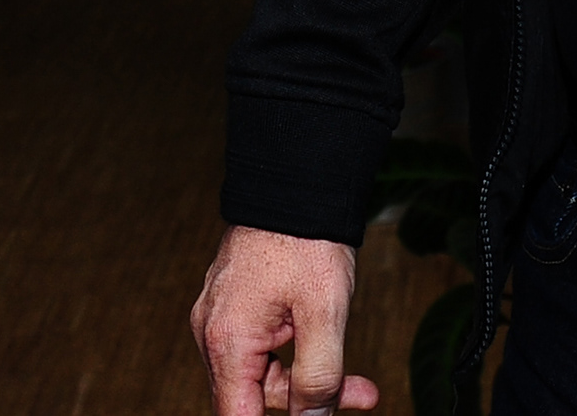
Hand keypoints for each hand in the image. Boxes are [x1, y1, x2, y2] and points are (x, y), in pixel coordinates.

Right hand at [193, 228, 376, 414]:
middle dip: (308, 400)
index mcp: (228, 340)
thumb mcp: (324, 314)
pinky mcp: (237, 306)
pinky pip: (263, 348)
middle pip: (256, 397)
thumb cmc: (307, 239)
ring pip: (264, 373)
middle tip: (361, 396)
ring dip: (309, 377)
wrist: (298, 182)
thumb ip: (318, 377)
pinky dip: (296, 353)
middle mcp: (214, 333)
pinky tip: (327, 347)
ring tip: (358, 383)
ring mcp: (223, 317)